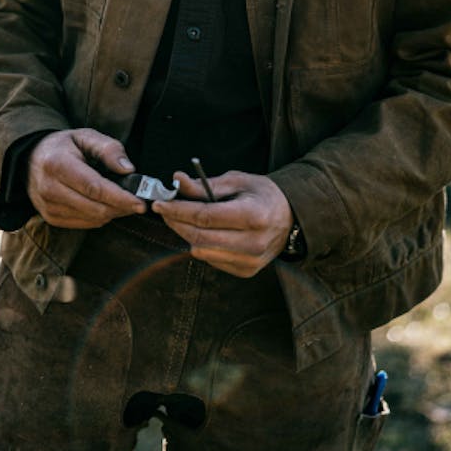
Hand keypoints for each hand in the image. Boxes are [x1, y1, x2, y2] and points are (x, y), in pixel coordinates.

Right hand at [27, 128, 145, 228]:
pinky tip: (104, 204)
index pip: (94, 188)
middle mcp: (49, 188)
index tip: (141, 203)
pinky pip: (84, 224)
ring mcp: (48, 206)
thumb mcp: (85, 136)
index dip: (120, 197)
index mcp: (57, 164)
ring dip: (112, 212)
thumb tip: (128, 169)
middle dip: (121, 207)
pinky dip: (99, 216)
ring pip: (92, 219)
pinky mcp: (50, 218)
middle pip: (95, 207)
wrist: (31, 159)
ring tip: (122, 200)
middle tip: (138, 201)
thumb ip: (108, 148)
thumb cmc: (63, 146)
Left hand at [153, 171, 294, 276]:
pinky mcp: (246, 271)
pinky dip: (202, 245)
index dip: (178, 210)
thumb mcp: (236, 181)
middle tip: (164, 210)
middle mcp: (253, 243)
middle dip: (176, 223)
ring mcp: (250, 261)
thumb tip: (176, 180)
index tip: (160, 203)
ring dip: (186, 234)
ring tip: (183, 218)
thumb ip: (205, 184)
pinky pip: (211, 260)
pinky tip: (205, 232)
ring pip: (202, 251)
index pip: (205, 216)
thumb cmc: (262, 194)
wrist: (290, 217)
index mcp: (253, 216)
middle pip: (200, 237)